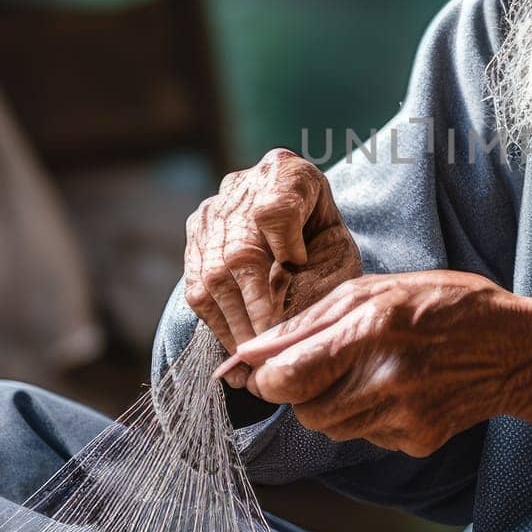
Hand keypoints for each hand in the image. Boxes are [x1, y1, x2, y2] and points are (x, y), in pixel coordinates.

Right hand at [183, 150, 361, 378]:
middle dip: (256, 307)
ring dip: (234, 322)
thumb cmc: (323, 241)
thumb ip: (319, 273)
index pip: (277, 207)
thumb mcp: (337, 249)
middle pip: (239, 250)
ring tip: (251, 355)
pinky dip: (217, 321)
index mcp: (289, 175)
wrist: (299, 217)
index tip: (297, 272)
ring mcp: (212, 212)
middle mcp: (243, 188)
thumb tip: (283, 319)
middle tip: (270, 345)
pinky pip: (197, 287)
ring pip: (213, 273)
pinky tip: (234, 344)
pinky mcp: (194, 237)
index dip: (284, 244)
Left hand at [220, 270, 531, 454]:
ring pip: (331, 428)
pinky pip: (366, 438)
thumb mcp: (376, 290)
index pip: (286, 378)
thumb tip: (251, 353)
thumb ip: (308, 322)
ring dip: (336, 404)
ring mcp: (404, 416)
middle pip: (304, 410)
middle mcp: (386, 379)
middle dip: (304, 391)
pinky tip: (401, 391)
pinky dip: (370, 417)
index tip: (273, 370)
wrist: (515, 349)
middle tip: (334, 364)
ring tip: (372, 373)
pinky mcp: (416, 442)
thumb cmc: (444, 305)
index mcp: (370, 330)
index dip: (268, 378)